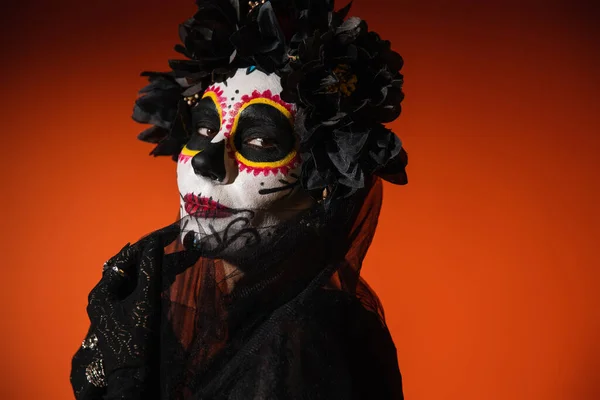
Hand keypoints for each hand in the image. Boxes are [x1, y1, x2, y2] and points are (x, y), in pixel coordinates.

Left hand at [85, 225, 177, 385]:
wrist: (135, 375)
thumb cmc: (136, 339)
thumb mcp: (145, 302)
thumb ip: (151, 271)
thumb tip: (155, 244)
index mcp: (103, 291)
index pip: (127, 258)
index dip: (150, 243)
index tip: (172, 232)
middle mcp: (106, 295)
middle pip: (134, 266)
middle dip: (158, 254)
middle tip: (180, 240)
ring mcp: (117, 304)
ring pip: (141, 276)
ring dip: (161, 266)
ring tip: (185, 256)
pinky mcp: (128, 312)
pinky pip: (143, 288)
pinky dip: (159, 279)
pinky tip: (174, 273)